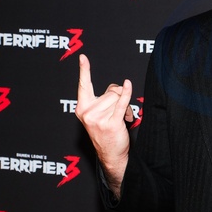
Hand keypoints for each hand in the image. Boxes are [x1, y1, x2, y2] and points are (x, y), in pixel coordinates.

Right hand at [75, 54, 132, 194]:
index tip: (82, 57)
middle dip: (118, 98)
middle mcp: (88, 112)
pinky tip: (128, 84)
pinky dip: (127, 93)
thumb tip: (118, 87)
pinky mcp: (111, 122)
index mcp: (82, 108)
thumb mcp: (98, 115)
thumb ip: (103, 99)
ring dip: (125, 105)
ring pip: (118, 97)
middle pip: (110, 91)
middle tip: (118, 113)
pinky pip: (122, 103)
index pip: (83, 85)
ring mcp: (99, 118)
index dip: (84, 70)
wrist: (111, 155)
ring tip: (121, 119)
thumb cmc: (106, 133)